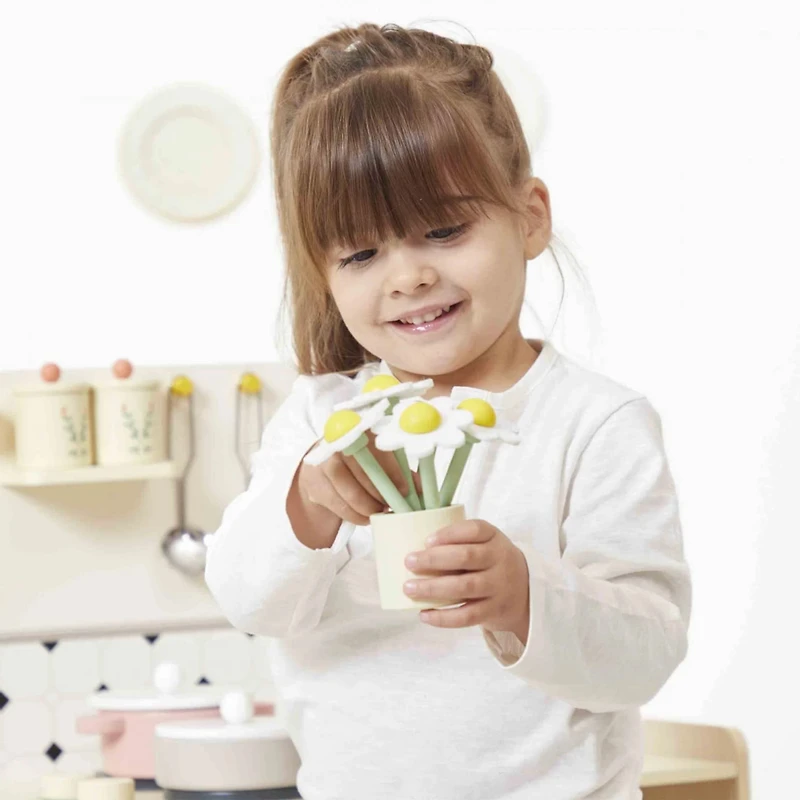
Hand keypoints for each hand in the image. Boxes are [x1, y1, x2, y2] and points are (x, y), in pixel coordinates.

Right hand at [298, 431, 420, 525]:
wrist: (322, 468)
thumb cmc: (359, 462)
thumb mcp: (380, 459)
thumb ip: (402, 471)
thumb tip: (423, 490)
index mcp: (359, 429)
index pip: (377, 449)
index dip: (393, 471)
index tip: (405, 489)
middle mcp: (339, 443)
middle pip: (362, 471)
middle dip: (381, 493)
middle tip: (394, 505)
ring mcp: (323, 463)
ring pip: (349, 491)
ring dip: (369, 506)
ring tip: (381, 512)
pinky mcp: (316, 484)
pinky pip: (339, 505)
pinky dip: (355, 515)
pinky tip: (367, 518)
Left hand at [403, 518, 530, 643]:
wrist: (525, 592)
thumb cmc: (490, 562)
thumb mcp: (485, 544)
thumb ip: (459, 542)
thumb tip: (414, 546)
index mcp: (494, 538)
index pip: (474, 530)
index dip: (449, 534)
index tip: (426, 540)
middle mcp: (500, 560)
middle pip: (467, 557)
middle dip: (434, 559)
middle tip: (409, 561)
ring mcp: (499, 587)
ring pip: (465, 587)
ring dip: (434, 588)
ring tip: (409, 588)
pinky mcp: (495, 611)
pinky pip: (468, 616)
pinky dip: (444, 617)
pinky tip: (424, 615)